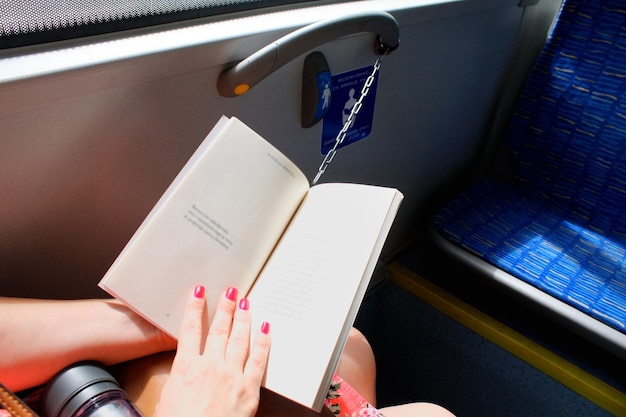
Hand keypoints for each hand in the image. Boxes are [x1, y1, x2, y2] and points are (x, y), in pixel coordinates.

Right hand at [155, 285, 270, 416]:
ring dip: (243, 318)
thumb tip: (185, 373)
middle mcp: (210, 366)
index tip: (199, 292)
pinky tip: (265, 328)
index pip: (190, 330)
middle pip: (219, 330)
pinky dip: (263, 341)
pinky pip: (258, 360)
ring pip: (239, 339)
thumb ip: (179, 381)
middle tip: (231, 291)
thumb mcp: (167, 402)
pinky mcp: (249, 389)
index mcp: (186, 369)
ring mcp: (232, 376)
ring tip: (246, 302)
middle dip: (225, 308)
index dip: (194, 308)